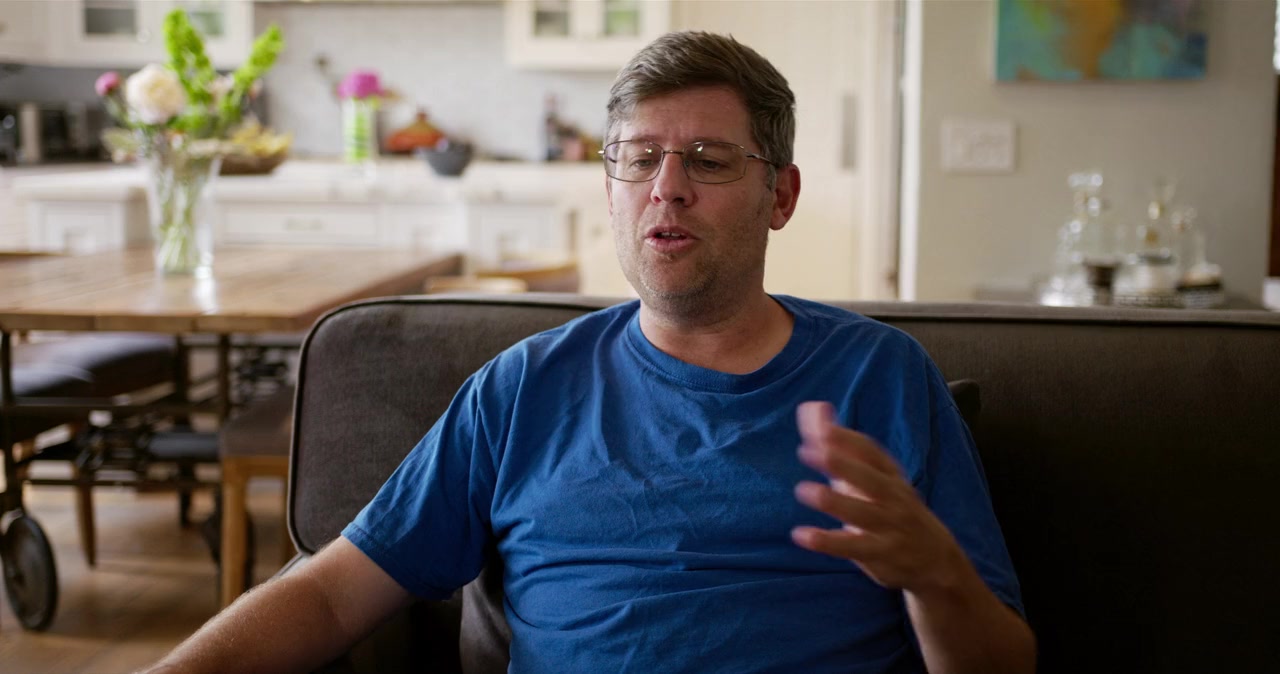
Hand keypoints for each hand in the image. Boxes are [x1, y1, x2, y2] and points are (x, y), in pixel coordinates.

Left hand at [791, 401, 964, 593]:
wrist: (938, 560)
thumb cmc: (894, 508)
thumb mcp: (872, 477)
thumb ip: (839, 445)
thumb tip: (813, 407)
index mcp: (890, 475)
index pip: (871, 453)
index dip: (847, 440)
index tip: (822, 428)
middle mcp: (894, 498)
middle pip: (870, 479)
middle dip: (842, 464)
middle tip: (808, 451)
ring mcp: (890, 527)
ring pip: (863, 513)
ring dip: (833, 501)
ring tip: (803, 490)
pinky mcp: (881, 554)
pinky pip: (853, 547)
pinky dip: (827, 542)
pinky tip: (802, 535)